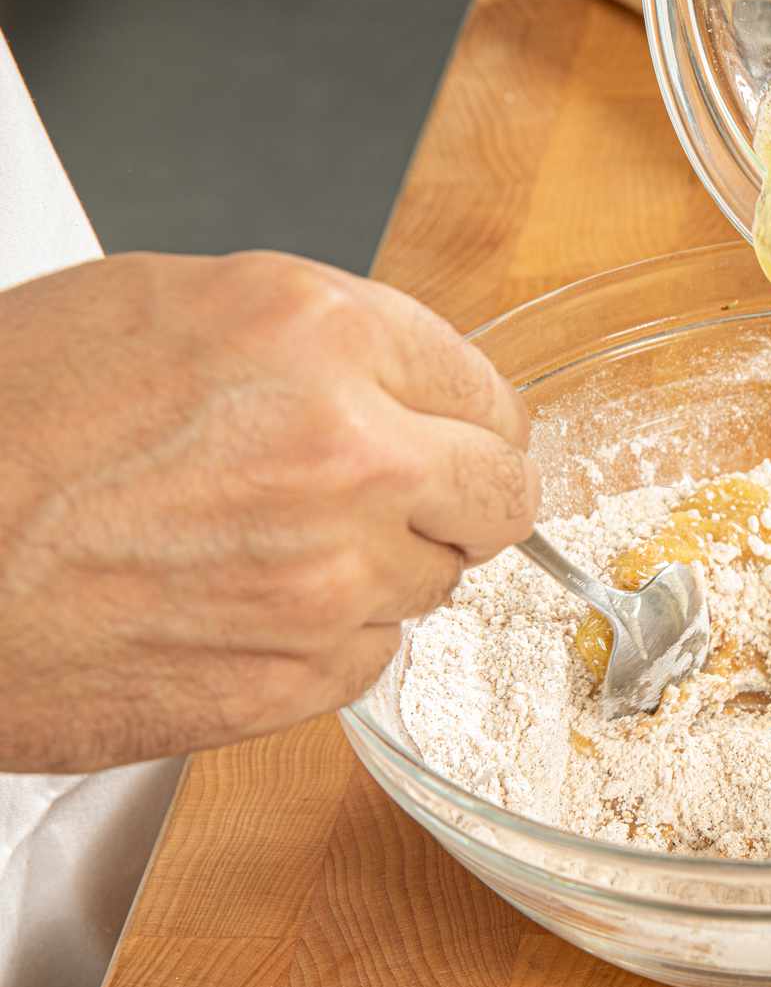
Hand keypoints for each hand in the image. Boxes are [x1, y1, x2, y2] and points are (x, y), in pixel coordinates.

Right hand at [0, 252, 537, 771]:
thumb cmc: (1, 427)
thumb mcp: (161, 310)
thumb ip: (312, 345)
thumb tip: (401, 387)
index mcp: (315, 333)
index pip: (485, 392)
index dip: (474, 421)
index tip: (464, 438)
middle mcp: (348, 453)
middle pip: (503, 495)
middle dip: (466, 497)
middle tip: (412, 499)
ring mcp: (331, 576)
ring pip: (437, 580)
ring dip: (384, 568)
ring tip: (272, 549)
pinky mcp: (299, 676)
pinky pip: (373, 654)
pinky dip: (331, 638)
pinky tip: (242, 609)